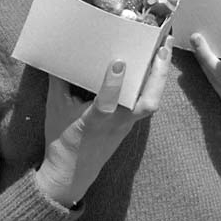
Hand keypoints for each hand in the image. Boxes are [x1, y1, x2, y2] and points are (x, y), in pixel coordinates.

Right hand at [34, 37, 171, 206]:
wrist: (71, 175)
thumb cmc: (62, 140)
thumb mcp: (55, 107)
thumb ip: (60, 80)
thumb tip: (59, 51)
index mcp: (93, 121)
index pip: (106, 104)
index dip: (113, 84)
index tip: (118, 63)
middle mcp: (116, 123)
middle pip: (147, 103)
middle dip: (158, 73)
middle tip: (163, 46)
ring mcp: (126, 124)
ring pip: (152, 102)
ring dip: (160, 75)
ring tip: (164, 48)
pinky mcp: (130, 124)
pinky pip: (148, 102)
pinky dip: (154, 82)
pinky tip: (156, 64)